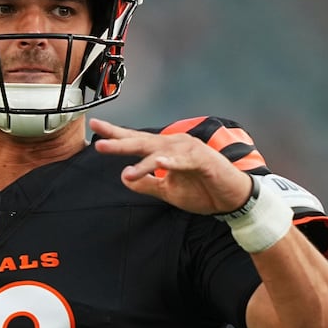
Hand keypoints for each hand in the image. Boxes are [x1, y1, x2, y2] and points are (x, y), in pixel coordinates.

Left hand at [90, 118, 251, 214]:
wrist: (232, 199)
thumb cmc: (202, 190)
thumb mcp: (167, 191)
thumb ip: (146, 183)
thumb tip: (123, 177)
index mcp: (165, 150)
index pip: (137, 141)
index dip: (116, 135)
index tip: (95, 128)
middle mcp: (175, 145)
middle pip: (143, 141)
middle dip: (120, 142)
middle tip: (100, 144)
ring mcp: (189, 151)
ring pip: (161, 152)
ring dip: (143, 161)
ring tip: (128, 171)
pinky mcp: (204, 160)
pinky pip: (184, 161)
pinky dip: (172, 162)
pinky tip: (160, 164)